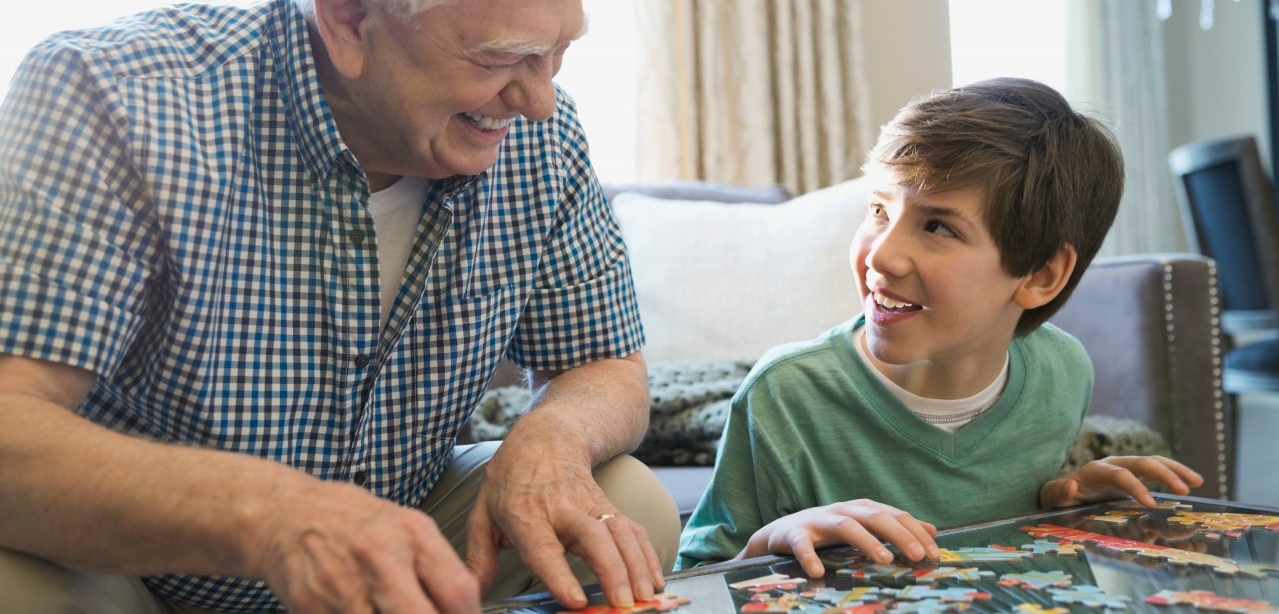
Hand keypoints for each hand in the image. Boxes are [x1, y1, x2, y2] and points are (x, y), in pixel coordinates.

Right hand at [253, 479, 480, 613]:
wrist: (285, 514)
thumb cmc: (349, 520)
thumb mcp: (404, 527)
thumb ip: (435, 567)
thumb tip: (463, 608)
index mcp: (411, 533)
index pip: (458, 592)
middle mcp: (380, 556)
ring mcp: (344, 584)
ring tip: (386, 607)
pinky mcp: (313, 606)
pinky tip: (361, 608)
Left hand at [464, 441, 663, 609]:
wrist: (547, 435)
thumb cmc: (511, 478)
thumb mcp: (483, 512)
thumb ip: (478, 557)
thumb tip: (473, 594)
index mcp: (525, 514)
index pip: (543, 548)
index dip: (559, 574)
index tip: (576, 600)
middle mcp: (562, 509)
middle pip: (593, 537)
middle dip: (612, 571)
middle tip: (624, 603)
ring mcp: (591, 505)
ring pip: (620, 532)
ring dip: (637, 565)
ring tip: (645, 596)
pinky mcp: (611, 506)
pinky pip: (634, 530)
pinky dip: (648, 555)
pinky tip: (654, 579)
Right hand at [742, 499, 938, 577]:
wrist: (782, 532)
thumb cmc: (828, 532)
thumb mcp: (864, 526)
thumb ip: (895, 527)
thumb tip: (932, 530)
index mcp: (861, 509)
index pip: (894, 515)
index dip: (916, 532)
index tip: (933, 553)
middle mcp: (842, 510)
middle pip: (874, 516)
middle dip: (898, 534)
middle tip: (916, 555)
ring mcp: (818, 520)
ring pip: (845, 524)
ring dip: (865, 540)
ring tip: (883, 559)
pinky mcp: (794, 534)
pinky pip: (802, 544)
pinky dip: (810, 556)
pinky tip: (818, 572)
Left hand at [1040, 455, 1203, 508]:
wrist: (1062, 490)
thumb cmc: (1058, 496)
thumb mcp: (1051, 496)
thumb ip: (1058, 492)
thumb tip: (1071, 485)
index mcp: (1095, 470)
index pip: (1120, 475)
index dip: (1136, 487)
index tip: (1152, 504)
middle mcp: (1113, 464)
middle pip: (1143, 462)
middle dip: (1164, 474)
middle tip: (1185, 489)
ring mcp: (1125, 467)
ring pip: (1154, 462)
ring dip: (1176, 470)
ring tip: (1197, 481)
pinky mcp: (1134, 474)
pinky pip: (1157, 471)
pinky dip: (1174, 474)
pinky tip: (1191, 484)